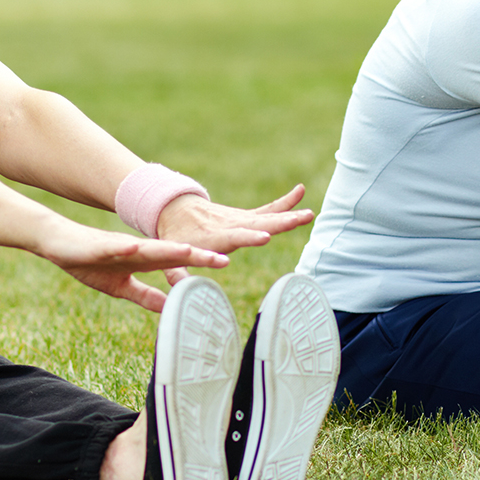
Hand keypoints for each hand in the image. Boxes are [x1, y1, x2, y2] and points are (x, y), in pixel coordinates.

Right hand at [35, 219, 226, 312]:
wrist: (58, 243)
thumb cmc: (89, 262)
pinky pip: (114, 247)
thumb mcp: (121, 286)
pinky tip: (136, 248)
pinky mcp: (99, 245)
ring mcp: (119, 246)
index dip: (201, 262)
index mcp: (144, 259)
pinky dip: (125, 248)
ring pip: (148, 247)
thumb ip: (145, 295)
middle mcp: (137, 249)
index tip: (225, 263)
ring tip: (189, 251)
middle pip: (172, 252)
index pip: (178, 261)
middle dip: (196, 255)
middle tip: (224, 258)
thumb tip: (168, 307)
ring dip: (168, 249)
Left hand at [155, 184, 312, 284]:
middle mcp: (230, 225)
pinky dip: (284, 202)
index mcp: (213, 236)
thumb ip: (175, 271)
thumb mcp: (169, 252)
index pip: (234, 237)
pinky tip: (300, 191)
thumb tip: (178, 288)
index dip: (248, 238)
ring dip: (288, 215)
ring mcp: (239, 219)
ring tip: (310, 213)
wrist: (175, 208)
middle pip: (258, 224)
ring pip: (267, 217)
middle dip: (279, 224)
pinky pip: (268, 210)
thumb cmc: (174, 236)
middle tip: (300, 220)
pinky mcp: (246, 217)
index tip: (265, 238)